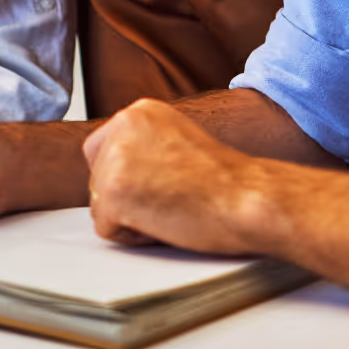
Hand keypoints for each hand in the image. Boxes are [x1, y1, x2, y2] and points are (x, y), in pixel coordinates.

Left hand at [84, 98, 269, 254]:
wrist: (249, 198)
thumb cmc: (227, 183)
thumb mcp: (179, 141)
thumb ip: (147, 146)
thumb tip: (128, 167)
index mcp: (140, 111)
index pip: (103, 148)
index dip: (128, 177)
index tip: (158, 186)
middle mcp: (122, 124)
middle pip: (98, 176)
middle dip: (126, 197)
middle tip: (169, 199)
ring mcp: (115, 157)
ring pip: (101, 202)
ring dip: (131, 217)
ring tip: (171, 209)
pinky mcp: (113, 192)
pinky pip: (106, 227)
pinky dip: (133, 237)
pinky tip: (165, 222)